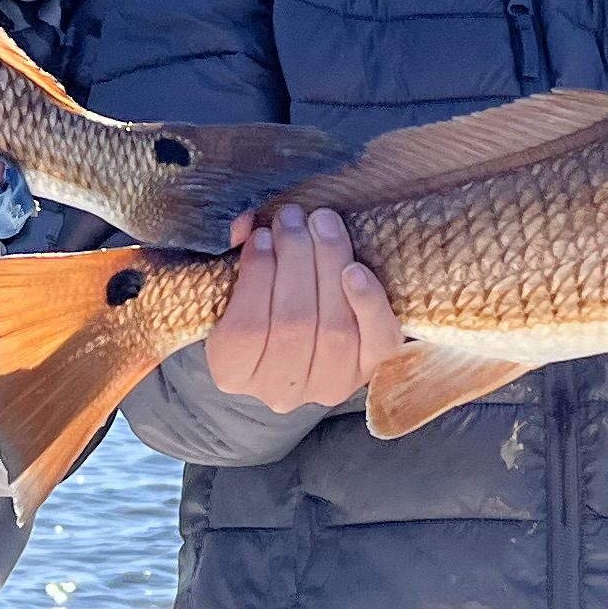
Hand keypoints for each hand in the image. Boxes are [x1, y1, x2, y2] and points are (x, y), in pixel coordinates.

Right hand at [201, 203, 403, 412]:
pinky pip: (375, 342)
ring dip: (329, 265)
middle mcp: (279, 391)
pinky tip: (356, 269)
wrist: (302, 341)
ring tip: (322, 223)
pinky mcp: (368, 373)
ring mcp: (327, 386)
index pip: (245, 330)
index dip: (257, 277)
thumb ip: (239, 259)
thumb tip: (248, 224)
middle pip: (294, 324)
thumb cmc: (261, 304)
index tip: (262, 235)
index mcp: (232, 372)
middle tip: (293, 217)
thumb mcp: (237, 285)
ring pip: (334, 328)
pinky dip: (369, 303)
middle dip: (296, 259)